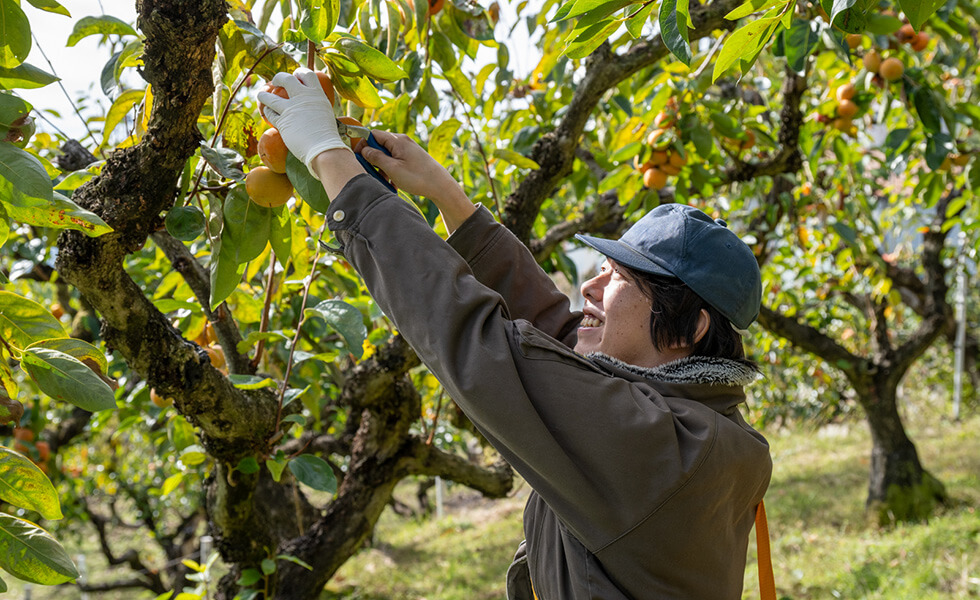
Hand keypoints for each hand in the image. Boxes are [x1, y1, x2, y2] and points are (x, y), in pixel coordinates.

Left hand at [257, 68, 350, 177]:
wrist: (324, 149)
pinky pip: (270, 114)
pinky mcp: (282, 122)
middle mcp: (303, 98)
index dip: (299, 73)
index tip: (295, 76)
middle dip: (278, 78)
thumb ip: (316, 105)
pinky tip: (268, 113)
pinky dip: (268, 112)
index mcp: (317, 94)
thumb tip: (310, 105)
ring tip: (261, 95)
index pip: (307, 74)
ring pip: (270, 97)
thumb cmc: (328, 135)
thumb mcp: (325, 113)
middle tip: (276, 82)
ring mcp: (291, 109)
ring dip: (263, 95)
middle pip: (286, 79)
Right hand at [358, 130, 474, 230]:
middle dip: (373, 159)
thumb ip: (376, 157)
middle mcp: (403, 141)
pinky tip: (394, 183)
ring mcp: (408, 149)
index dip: (363, 144)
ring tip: (386, 181)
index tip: (358, 157)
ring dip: (382, 168)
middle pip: (380, 145)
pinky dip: (391, 170)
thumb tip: (364, 150)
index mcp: (397, 140)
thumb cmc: (418, 177)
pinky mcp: (412, 158)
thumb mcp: (393, 168)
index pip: (373, 134)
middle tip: (373, 173)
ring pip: (387, 155)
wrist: (441, 186)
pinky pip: (396, 161)